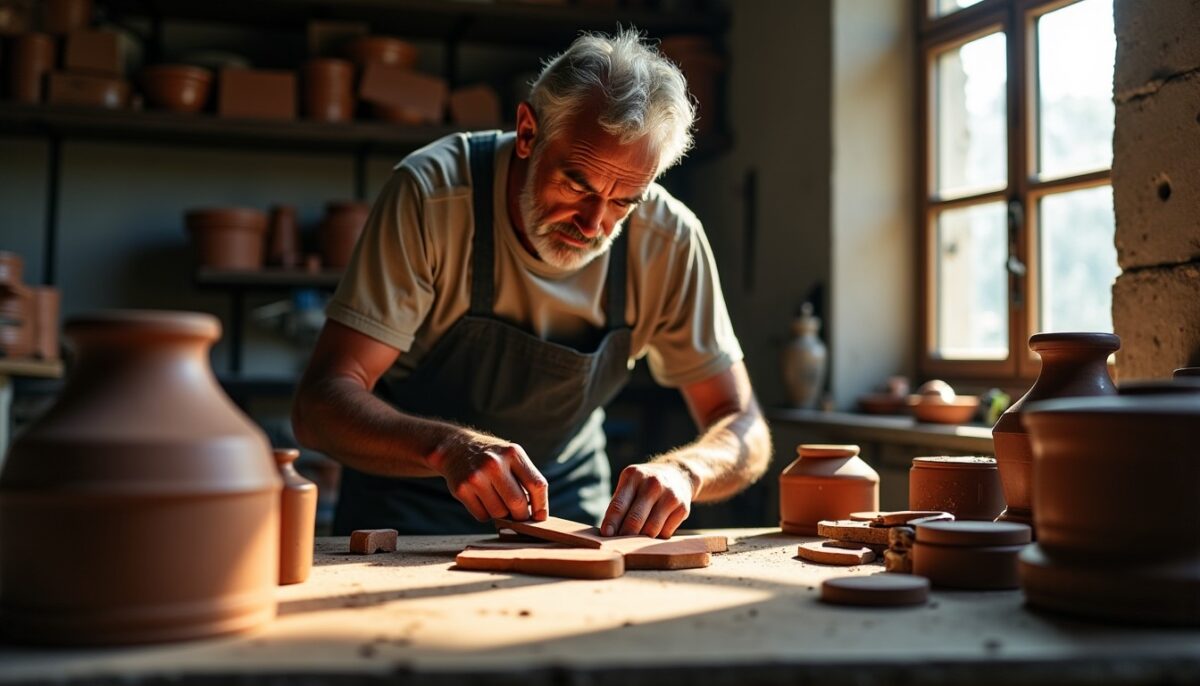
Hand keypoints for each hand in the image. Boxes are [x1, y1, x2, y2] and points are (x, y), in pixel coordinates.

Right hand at [427, 428, 548, 522]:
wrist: (456, 448)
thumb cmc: (493, 457)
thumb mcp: (512, 456)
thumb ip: (527, 479)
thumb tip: (538, 515)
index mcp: (513, 453)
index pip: (536, 485)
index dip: (541, 506)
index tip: (540, 518)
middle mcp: (494, 463)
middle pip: (517, 503)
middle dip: (521, 516)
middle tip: (519, 516)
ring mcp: (476, 476)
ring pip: (499, 513)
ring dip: (502, 515)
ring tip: (498, 502)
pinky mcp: (461, 489)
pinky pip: (482, 515)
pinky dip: (486, 514)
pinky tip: (482, 500)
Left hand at [600, 462, 695, 537]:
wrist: (677, 475)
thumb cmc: (644, 486)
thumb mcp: (630, 485)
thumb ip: (619, 505)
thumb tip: (608, 534)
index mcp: (634, 476)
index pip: (619, 504)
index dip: (611, 522)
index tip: (606, 535)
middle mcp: (653, 483)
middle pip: (635, 519)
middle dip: (625, 536)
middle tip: (618, 546)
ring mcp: (669, 495)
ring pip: (651, 529)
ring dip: (641, 540)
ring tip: (634, 542)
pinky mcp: (683, 508)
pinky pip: (665, 533)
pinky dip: (657, 538)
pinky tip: (654, 533)